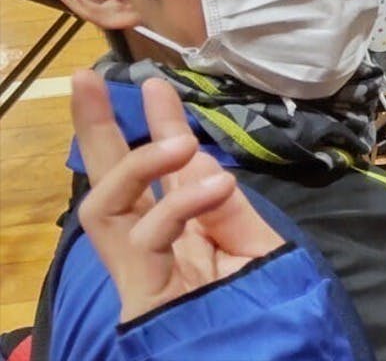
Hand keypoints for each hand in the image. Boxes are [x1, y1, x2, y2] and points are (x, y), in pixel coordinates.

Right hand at [70, 69, 283, 321]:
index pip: (160, 172)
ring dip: (137, 163)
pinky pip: (142, 240)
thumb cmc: (267, 311)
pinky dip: (174, 205)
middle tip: (87, 80)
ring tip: (179, 141)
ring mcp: (141, 273)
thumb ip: (227, 208)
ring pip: (104, 207)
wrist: (270, 358)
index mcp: (182, 234)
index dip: (157, 126)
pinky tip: (210, 185)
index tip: (155, 83)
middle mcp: (152, 248)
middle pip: (108, 183)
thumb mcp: (256, 247)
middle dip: (95, 129)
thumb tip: (198, 161)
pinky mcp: (141, 296)